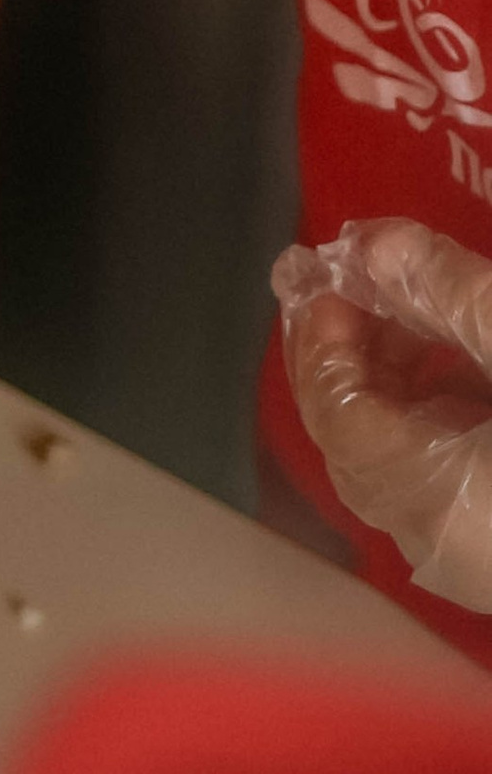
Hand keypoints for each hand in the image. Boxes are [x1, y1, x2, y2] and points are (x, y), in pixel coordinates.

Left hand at [275, 216, 491, 606]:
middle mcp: (444, 545)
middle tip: (359, 283)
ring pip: (400, 467)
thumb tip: (369, 241)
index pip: (341, 418)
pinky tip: (463, 372)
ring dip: (394, 386)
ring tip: (416, 316)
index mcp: (437, 498)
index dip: (324, 339)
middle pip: (360, 444)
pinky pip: (442, 485)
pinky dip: (434, 422)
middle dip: (349, 355)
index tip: (326, 275)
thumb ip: (448, 291)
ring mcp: (476, 558)